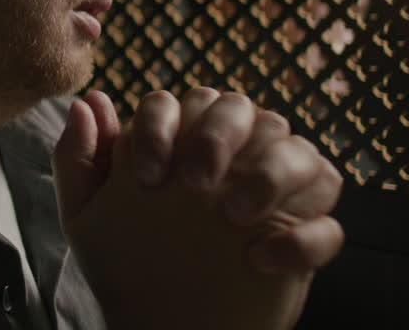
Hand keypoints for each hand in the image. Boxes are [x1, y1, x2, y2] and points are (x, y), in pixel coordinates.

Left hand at [52, 88, 344, 329]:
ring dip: (271, 175)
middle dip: (216, 138)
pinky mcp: (306, 237)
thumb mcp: (86, 217)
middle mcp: (235, 153)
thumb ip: (78, 158)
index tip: (146, 178)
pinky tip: (259, 261)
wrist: (162, 326)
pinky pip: (330, 224)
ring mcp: (278, 193)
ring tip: (233, 216)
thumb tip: (89, 100)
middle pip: (242, 109)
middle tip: (192, 187)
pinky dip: (304, 239)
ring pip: (301, 151)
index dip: (162, 127)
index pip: (180, 102)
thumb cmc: (123, 263)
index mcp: (182, 140)